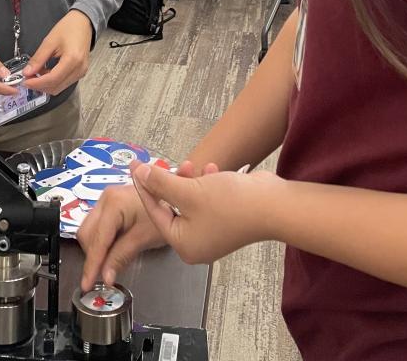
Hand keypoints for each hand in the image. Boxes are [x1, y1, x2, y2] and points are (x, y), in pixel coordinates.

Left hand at [22, 10, 93, 95]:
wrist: (83, 23)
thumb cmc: (69, 28)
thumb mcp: (50, 41)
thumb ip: (38, 58)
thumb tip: (27, 72)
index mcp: (72, 59)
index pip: (52, 79)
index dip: (37, 83)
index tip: (25, 81)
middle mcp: (79, 69)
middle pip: (56, 87)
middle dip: (39, 85)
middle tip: (27, 77)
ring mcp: (81, 72)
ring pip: (59, 87)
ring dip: (45, 84)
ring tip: (35, 73)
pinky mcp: (80, 73)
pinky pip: (64, 83)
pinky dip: (52, 81)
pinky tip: (45, 72)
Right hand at [78, 160, 217, 289]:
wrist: (174, 198)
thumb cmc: (164, 213)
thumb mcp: (142, 238)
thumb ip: (121, 256)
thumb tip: (106, 277)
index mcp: (112, 203)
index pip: (97, 240)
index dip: (92, 264)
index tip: (87, 284)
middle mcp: (105, 198)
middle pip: (87, 234)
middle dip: (92, 256)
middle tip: (100, 276)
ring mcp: (106, 200)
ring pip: (90, 230)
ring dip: (95, 249)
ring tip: (106, 265)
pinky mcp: (109, 204)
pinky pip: (97, 226)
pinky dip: (101, 242)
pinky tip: (110, 252)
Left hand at [131, 163, 281, 264]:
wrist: (271, 205)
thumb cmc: (230, 204)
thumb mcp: (188, 191)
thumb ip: (161, 183)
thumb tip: (140, 174)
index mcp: (184, 244)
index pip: (155, 212)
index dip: (144, 186)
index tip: (135, 166)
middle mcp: (196, 243)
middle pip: (172, 206)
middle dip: (171, 182)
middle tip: (164, 161)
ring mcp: (212, 232)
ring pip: (190, 200)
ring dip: (191, 180)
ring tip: (196, 166)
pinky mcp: (225, 219)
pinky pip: (206, 200)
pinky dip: (206, 184)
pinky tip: (213, 170)